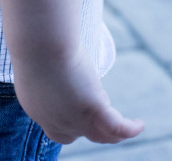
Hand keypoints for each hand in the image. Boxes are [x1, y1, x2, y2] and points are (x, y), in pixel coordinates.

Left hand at [12, 47, 143, 145]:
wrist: (39, 43)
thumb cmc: (32, 39)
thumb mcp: (33, 53)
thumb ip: (37, 58)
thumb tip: (38, 44)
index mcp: (36, 107)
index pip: (55, 125)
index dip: (66, 119)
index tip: (73, 100)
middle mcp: (54, 121)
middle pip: (77, 133)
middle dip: (88, 125)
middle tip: (99, 103)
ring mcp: (75, 119)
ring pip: (99, 134)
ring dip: (111, 130)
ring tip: (126, 123)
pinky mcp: (93, 110)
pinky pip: (117, 127)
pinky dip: (130, 129)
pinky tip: (139, 124)